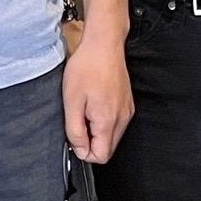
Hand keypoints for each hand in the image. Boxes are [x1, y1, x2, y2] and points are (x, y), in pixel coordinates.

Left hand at [61, 19, 132, 163]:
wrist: (104, 44)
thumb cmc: (87, 67)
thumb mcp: (72, 101)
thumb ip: (75, 130)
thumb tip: (80, 150)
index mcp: (108, 121)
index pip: (101, 156)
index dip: (84, 151)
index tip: (74, 135)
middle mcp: (122, 119)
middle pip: (108, 149)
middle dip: (91, 142)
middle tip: (78, 120)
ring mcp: (127, 111)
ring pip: (112, 136)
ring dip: (97, 131)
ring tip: (85, 109)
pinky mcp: (128, 104)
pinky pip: (116, 123)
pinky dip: (104, 121)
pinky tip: (94, 103)